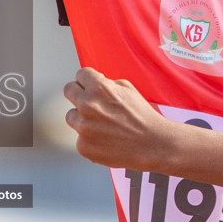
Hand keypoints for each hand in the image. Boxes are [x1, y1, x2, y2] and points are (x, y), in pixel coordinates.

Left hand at [62, 67, 179, 169]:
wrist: (153, 145)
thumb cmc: (143, 116)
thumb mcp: (128, 89)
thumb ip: (106, 83)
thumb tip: (91, 83)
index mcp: (98, 88)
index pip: (80, 75)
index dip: (89, 80)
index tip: (92, 86)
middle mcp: (87, 106)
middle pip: (69, 91)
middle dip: (79, 94)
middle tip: (91, 102)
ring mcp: (83, 128)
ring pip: (71, 116)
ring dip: (82, 118)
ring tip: (103, 125)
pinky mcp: (83, 146)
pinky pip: (80, 137)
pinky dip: (90, 139)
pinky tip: (106, 140)